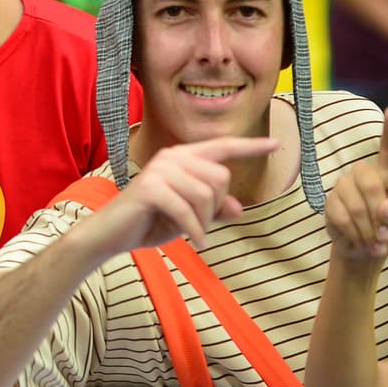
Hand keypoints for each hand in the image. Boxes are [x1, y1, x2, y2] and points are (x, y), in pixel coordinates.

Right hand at [84, 136, 279, 256]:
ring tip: (194, 233)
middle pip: (220, 178)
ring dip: (204, 222)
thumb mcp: (189, 217)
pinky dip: (195, 231)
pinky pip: (188, 211)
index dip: (249, 147)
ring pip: (206, 195)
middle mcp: (170, 157)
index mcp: (181, 157)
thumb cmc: (150, 221)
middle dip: (216, 207)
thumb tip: (237, 208)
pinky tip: (195, 242)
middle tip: (200, 224)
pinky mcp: (150, 188)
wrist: (111, 234)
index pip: (221, 148)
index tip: (276, 144)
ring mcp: (159, 170)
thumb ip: (214, 209)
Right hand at [325, 106, 387, 264]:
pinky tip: (358, 242)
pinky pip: (341, 216)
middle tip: (384, 238)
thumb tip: (385, 208)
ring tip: (373, 245)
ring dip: (368, 231)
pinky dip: (354, 234)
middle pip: (370, 184)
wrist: (361, 252)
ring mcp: (343, 187)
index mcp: (386, 176)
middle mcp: (363, 175)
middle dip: (379, 214)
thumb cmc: (384, 233)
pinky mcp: (330, 203)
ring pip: (356, 205)